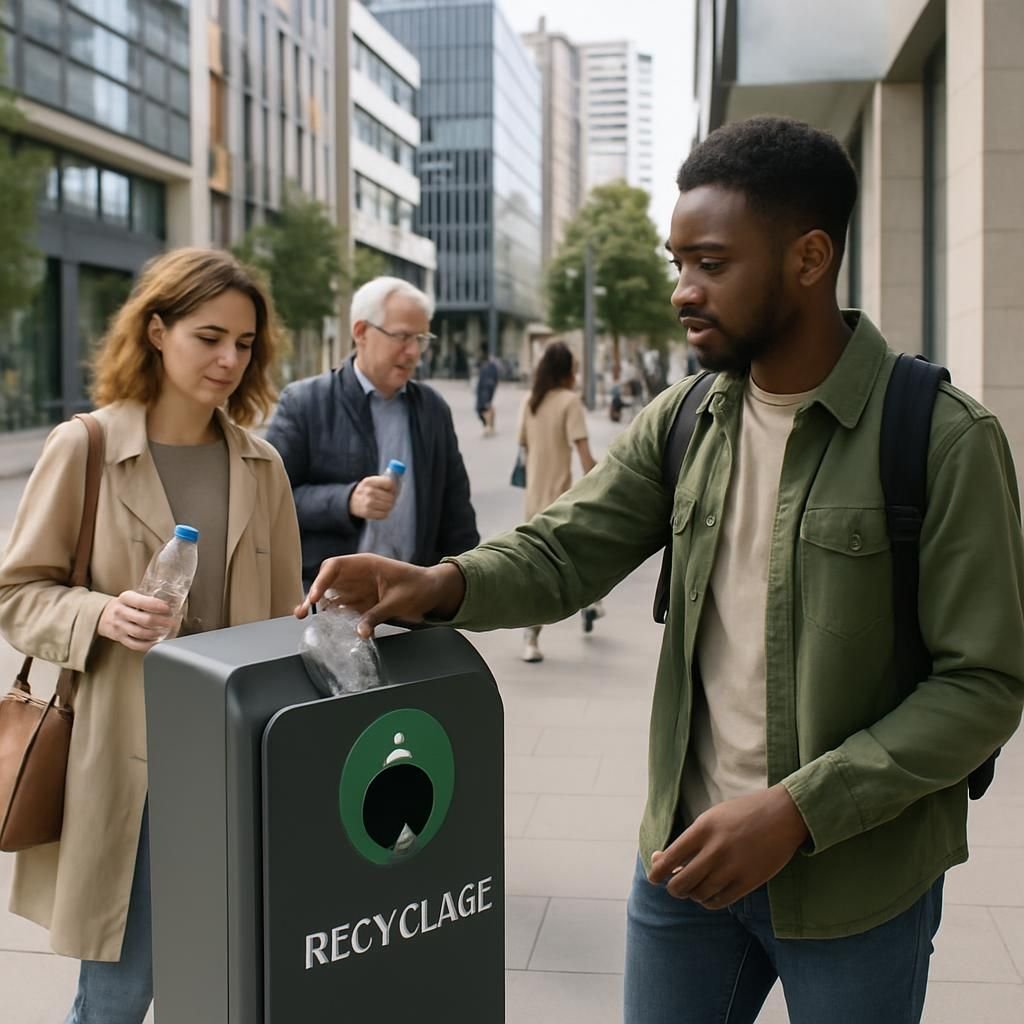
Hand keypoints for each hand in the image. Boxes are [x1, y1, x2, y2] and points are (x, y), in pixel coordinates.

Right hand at [97, 590, 177, 652]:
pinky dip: (148, 645)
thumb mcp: (131, 596)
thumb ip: (147, 598)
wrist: (102, 615)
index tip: (168, 608)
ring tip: (166, 631)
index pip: (141, 602)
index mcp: (125, 598)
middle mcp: (121, 612)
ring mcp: (119, 627)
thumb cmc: (123, 605)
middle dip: (161, 621)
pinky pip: (136, 645)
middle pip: (144, 620)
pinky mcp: (120, 638)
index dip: (156, 606)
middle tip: (172, 622)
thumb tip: (172, 601)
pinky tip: (157, 642)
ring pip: (141, 633)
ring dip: (156, 634)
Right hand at [295, 555, 465, 638]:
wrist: (434, 591)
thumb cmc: (420, 586)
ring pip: (332, 595)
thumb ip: (378, 615)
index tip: (313, 598)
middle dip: (312, 593)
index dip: (321, 580)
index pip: (335, 567)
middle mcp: (357, 575)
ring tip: (304, 619)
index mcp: (365, 564)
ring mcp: (358, 589)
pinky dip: (334, 617)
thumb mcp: (399, 600)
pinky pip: (343, 609)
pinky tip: (326, 627)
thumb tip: (359, 631)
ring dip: (319, 606)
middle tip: (302, 611)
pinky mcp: (362, 603)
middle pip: (327, 580)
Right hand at [349, 475, 396, 520]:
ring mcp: (368, 503)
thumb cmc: (365, 491)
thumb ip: (384, 481)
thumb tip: (399, 487)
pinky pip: (384, 515)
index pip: (389, 483)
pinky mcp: (367, 513)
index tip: (392, 490)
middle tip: (389, 499)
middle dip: (392, 499)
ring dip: (389, 506)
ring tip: (385, 505)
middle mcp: (368, 491)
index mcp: (369, 481)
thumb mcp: (371, 482)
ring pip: (388, 506)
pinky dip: (385, 513)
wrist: (351, 501)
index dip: (393, 487)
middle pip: (390, 496)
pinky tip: (381, 510)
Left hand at [647, 785, 808, 908]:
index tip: (654, 878)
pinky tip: (709, 896)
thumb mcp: (712, 817)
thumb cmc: (743, 814)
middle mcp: (715, 849)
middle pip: (681, 883)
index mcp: (702, 829)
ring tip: (694, 889)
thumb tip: (661, 859)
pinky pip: (719, 902)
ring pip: (699, 894)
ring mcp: (732, 867)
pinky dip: (709, 902)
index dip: (657, 872)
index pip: (669, 858)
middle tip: (675, 887)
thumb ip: (689, 839)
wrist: (784, 814)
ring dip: (693, 895)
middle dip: (674, 888)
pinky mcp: (749, 881)